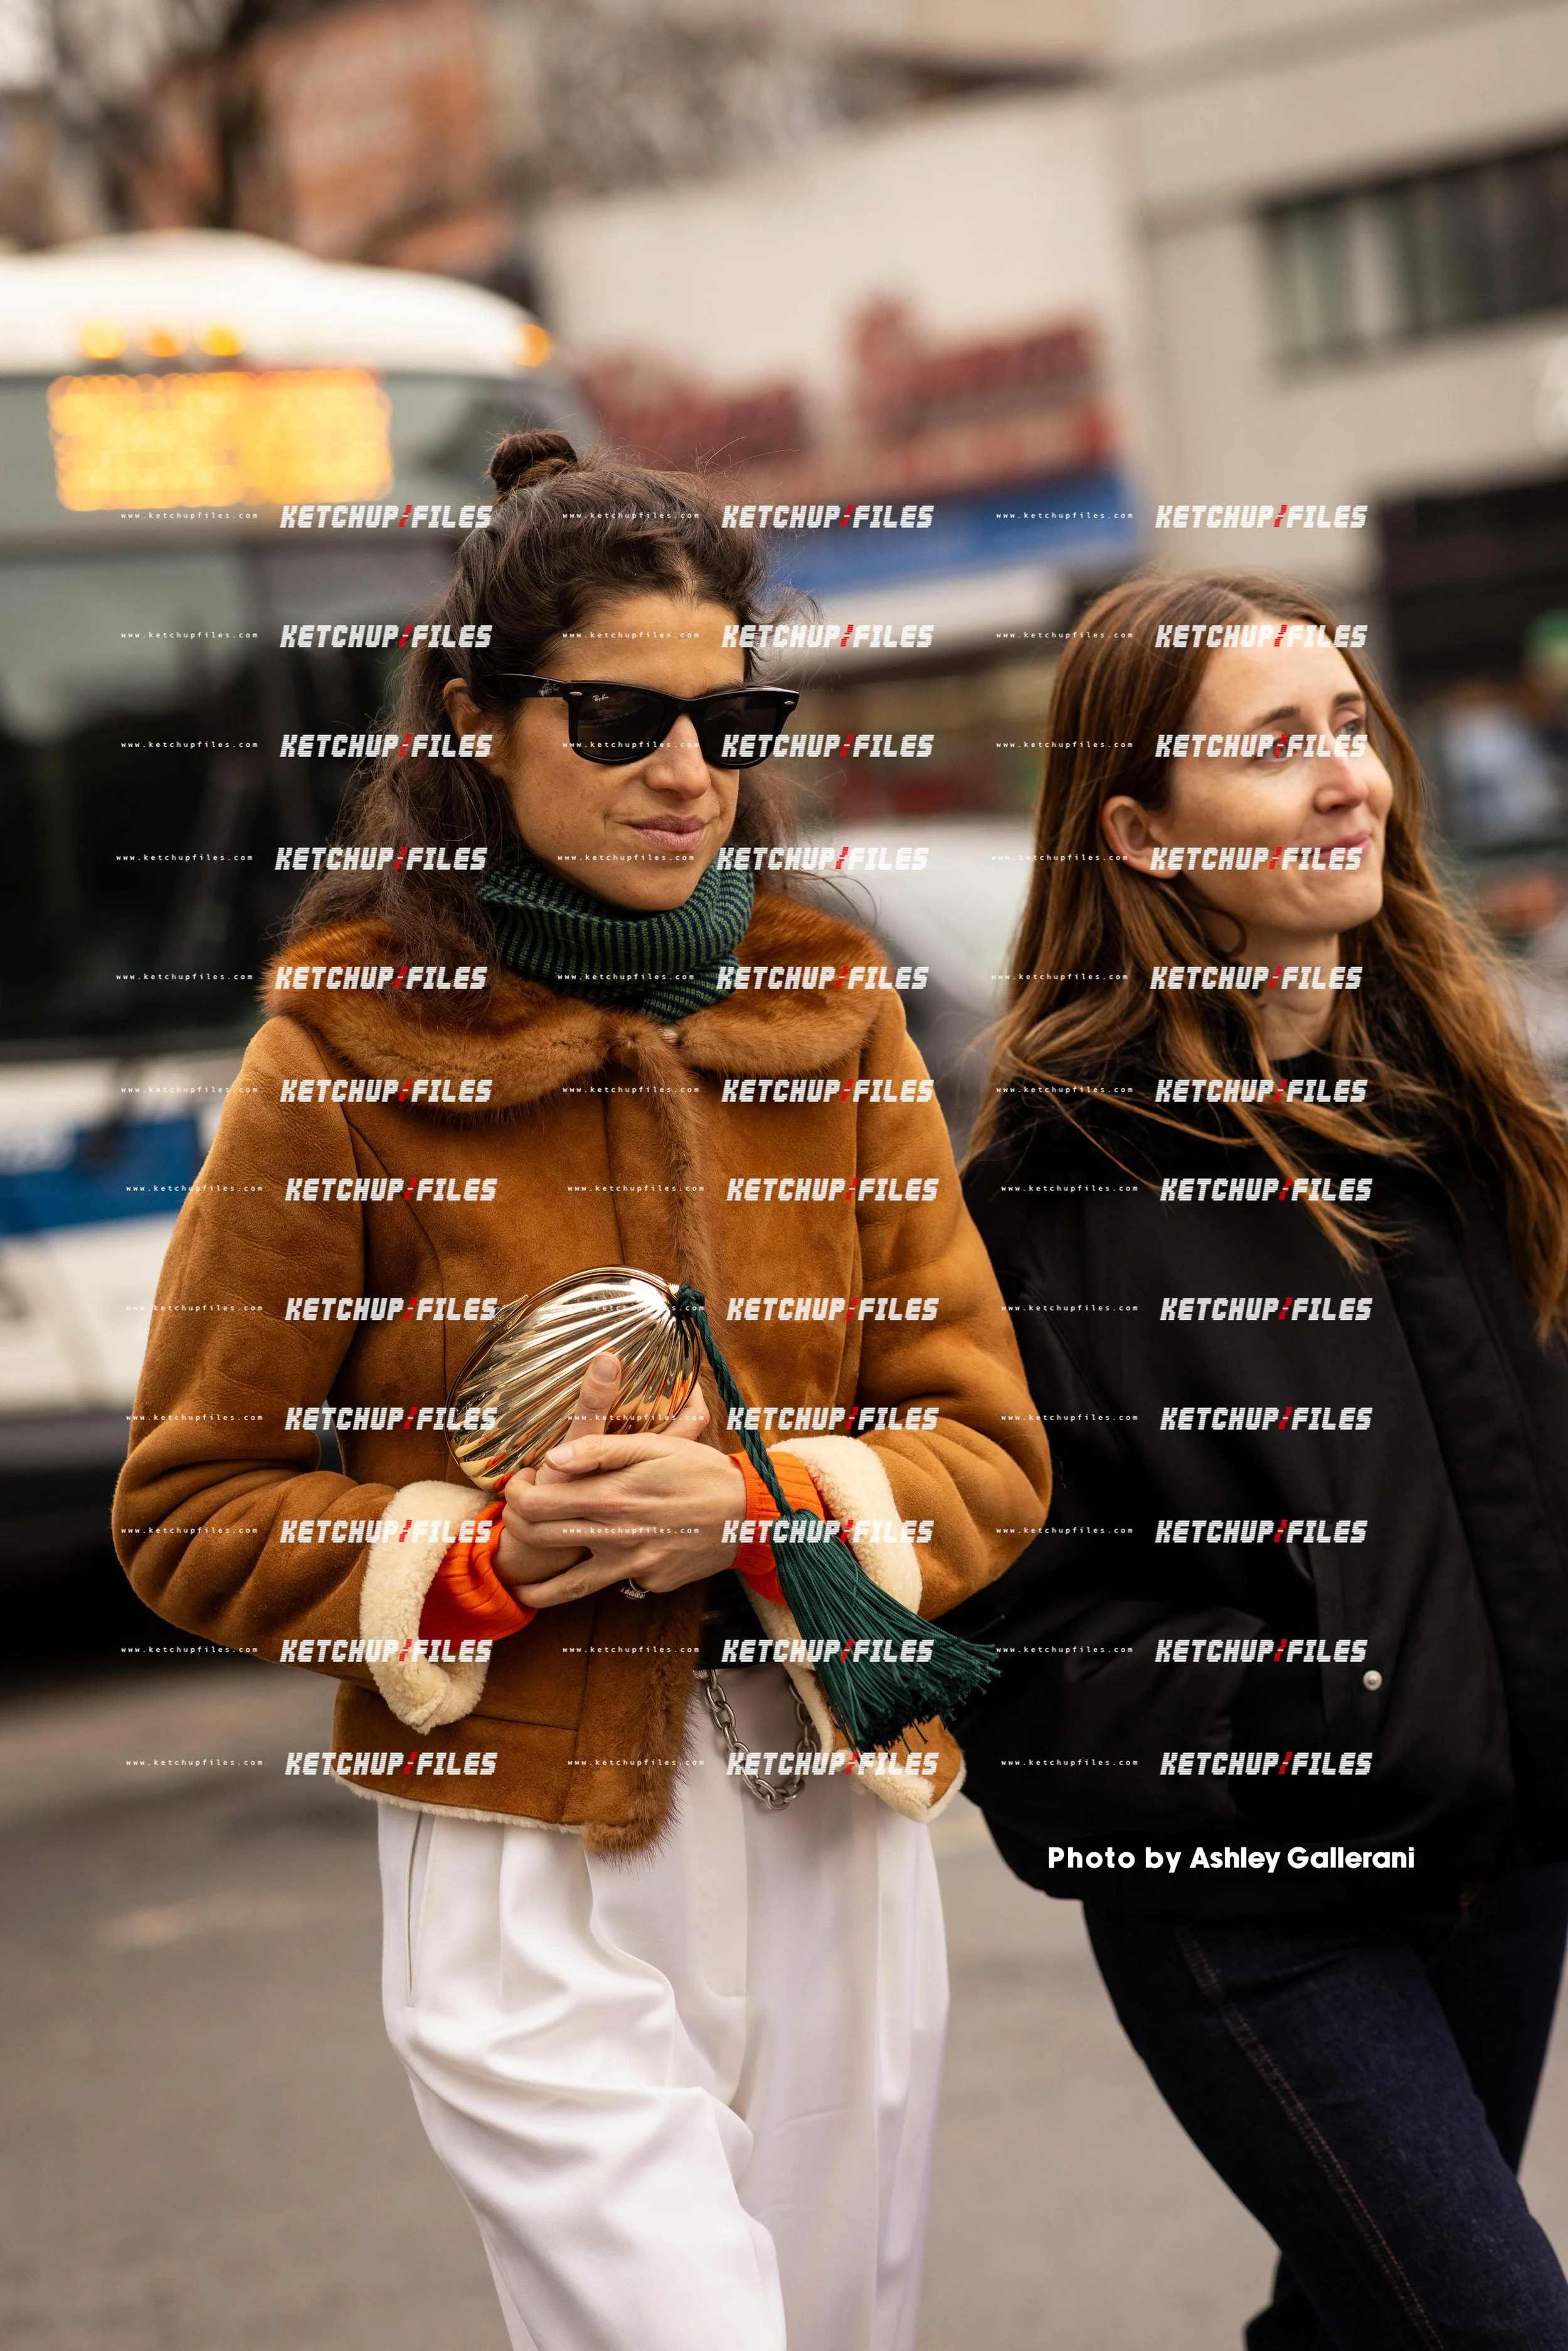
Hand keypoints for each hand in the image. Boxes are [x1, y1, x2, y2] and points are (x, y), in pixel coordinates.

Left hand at [496, 1351, 746, 1609]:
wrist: (750, 1514)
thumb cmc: (701, 1471)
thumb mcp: (654, 1446)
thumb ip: (600, 1450)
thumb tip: (553, 1459)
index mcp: (611, 1496)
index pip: (537, 1504)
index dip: (515, 1495)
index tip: (519, 1484)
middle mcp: (616, 1536)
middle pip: (543, 1542)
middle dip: (518, 1530)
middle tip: (516, 1520)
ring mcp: (632, 1566)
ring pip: (569, 1587)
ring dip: (538, 1590)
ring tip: (522, 1590)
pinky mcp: (650, 1583)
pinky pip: (618, 1581)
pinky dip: (607, 1572)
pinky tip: (609, 1558)